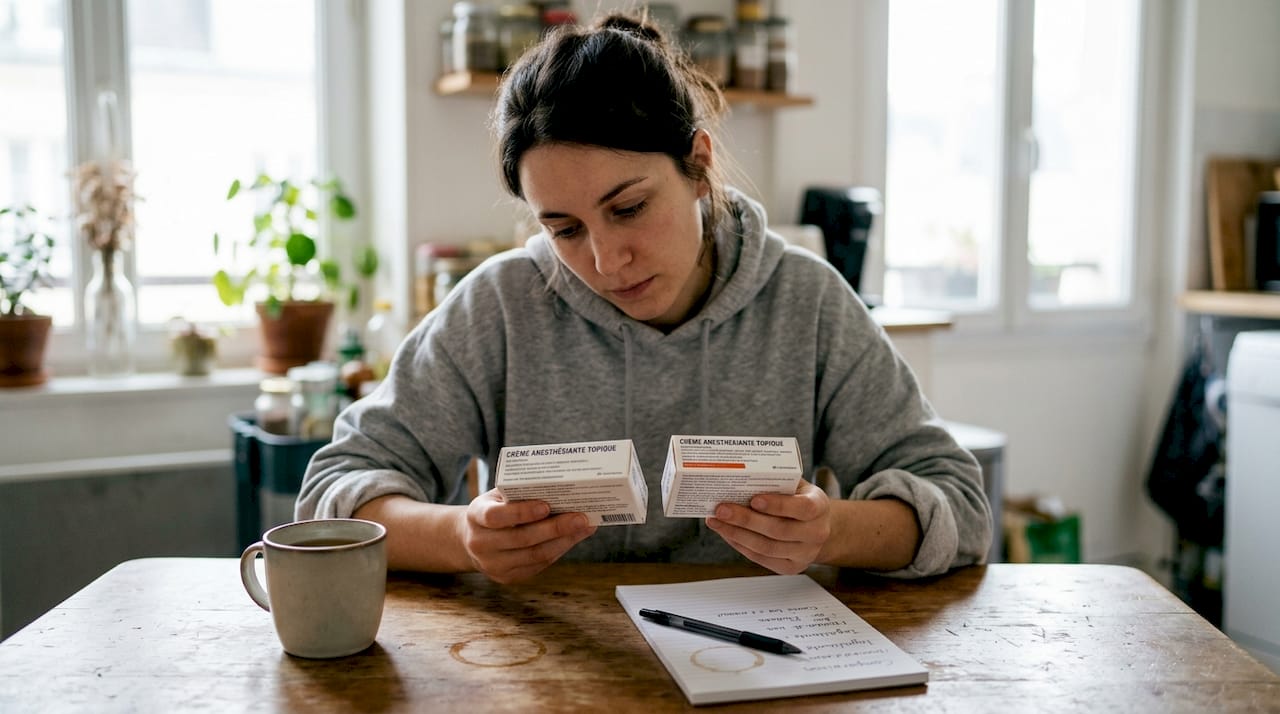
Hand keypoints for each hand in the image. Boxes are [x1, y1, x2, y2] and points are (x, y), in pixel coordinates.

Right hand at [457, 489, 596, 583]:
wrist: (472, 540)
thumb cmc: (494, 509)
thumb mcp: (497, 496)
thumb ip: (520, 493)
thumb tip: (562, 489)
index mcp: (475, 516)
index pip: (496, 516)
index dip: (521, 512)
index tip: (546, 506)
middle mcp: (480, 543)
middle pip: (522, 539)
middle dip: (555, 528)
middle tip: (581, 517)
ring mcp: (493, 565)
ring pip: (535, 555)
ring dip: (564, 540)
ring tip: (585, 527)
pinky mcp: (508, 578)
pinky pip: (539, 564)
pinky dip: (559, 549)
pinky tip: (574, 537)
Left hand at [705, 480, 831, 573]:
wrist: (816, 526)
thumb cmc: (799, 499)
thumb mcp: (795, 485)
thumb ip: (775, 481)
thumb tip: (739, 475)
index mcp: (820, 507)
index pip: (803, 508)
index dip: (778, 505)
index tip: (754, 499)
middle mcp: (816, 533)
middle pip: (779, 530)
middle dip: (746, 520)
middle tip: (722, 509)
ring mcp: (804, 554)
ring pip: (766, 547)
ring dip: (737, 534)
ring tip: (716, 521)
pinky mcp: (790, 567)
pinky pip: (760, 558)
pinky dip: (740, 544)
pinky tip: (726, 532)